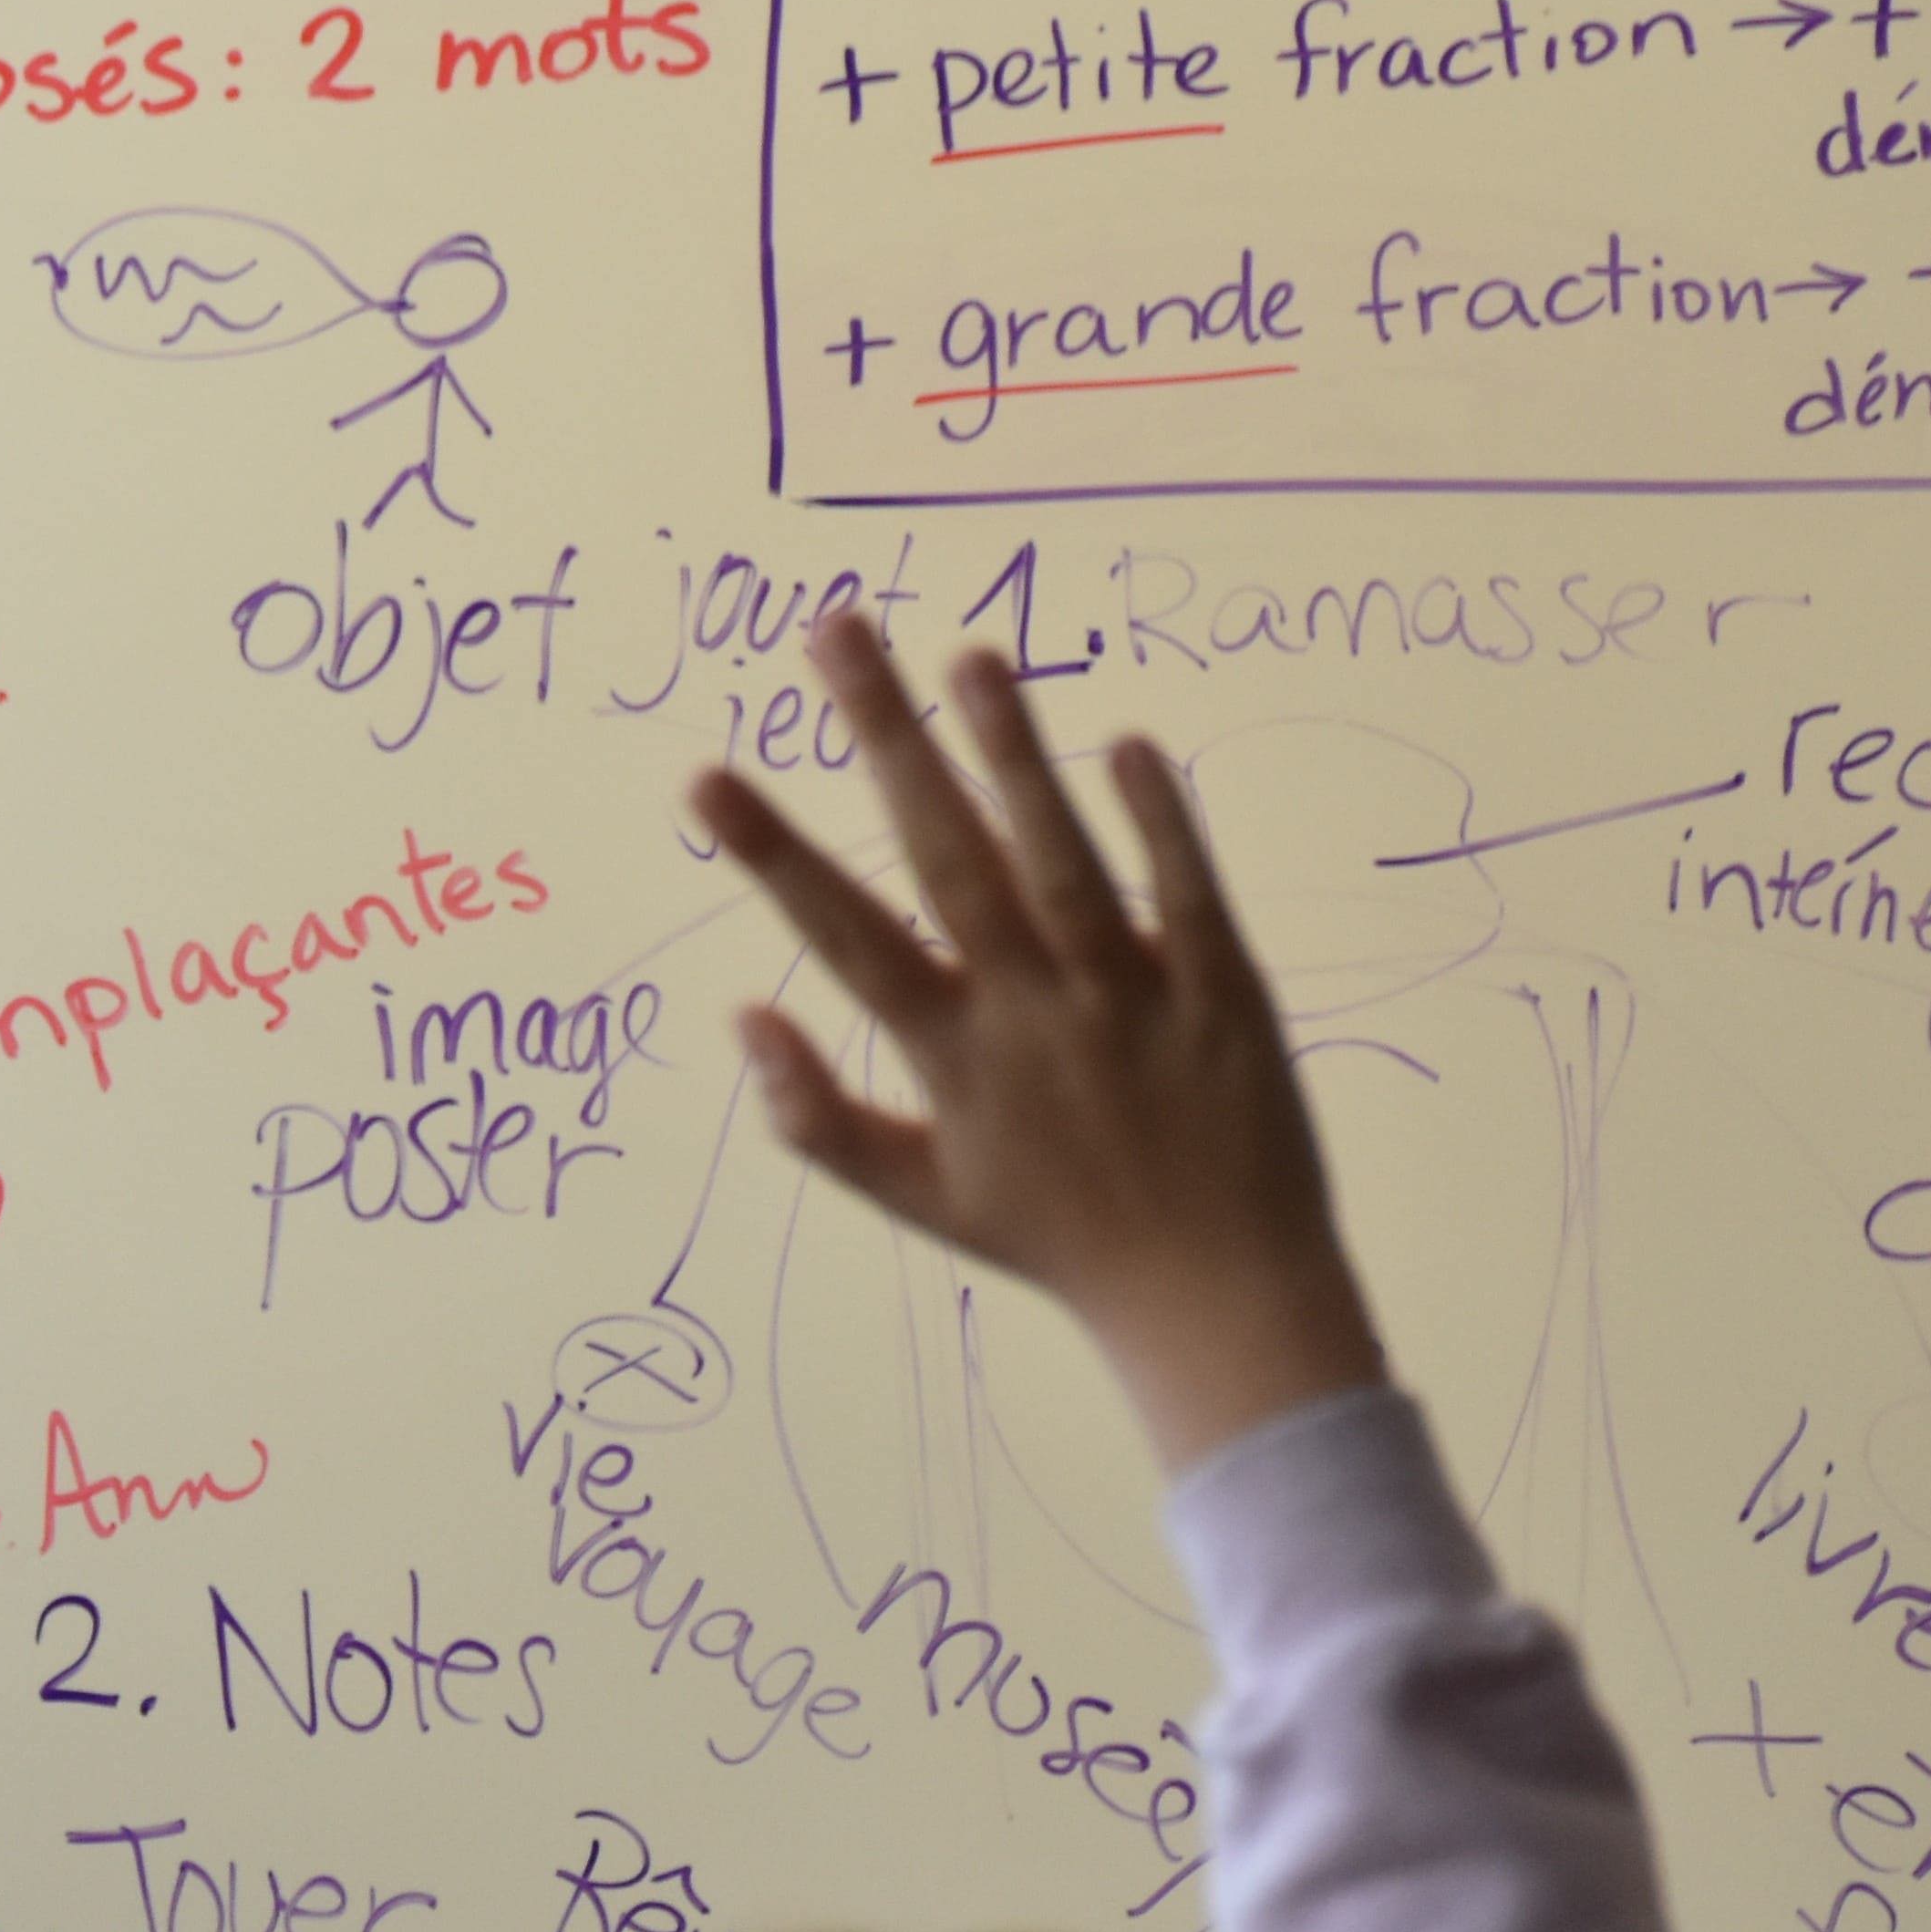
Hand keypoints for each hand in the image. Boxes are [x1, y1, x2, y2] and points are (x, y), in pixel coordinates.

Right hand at [687, 613, 1384, 1474]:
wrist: (1218, 1297)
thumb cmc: (1054, 1240)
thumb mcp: (919, 1198)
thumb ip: (820, 1118)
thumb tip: (744, 1018)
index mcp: (954, 1059)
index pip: (844, 938)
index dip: (772, 854)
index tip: (705, 775)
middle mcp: (1033, 1014)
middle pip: (945, 858)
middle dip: (884, 740)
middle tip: (835, 633)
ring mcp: (1132, 997)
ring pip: (1061, 856)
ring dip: (1012, 753)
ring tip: (964, 654)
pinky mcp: (1224, 992)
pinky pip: (1187, 892)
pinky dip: (1159, 820)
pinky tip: (1124, 742)